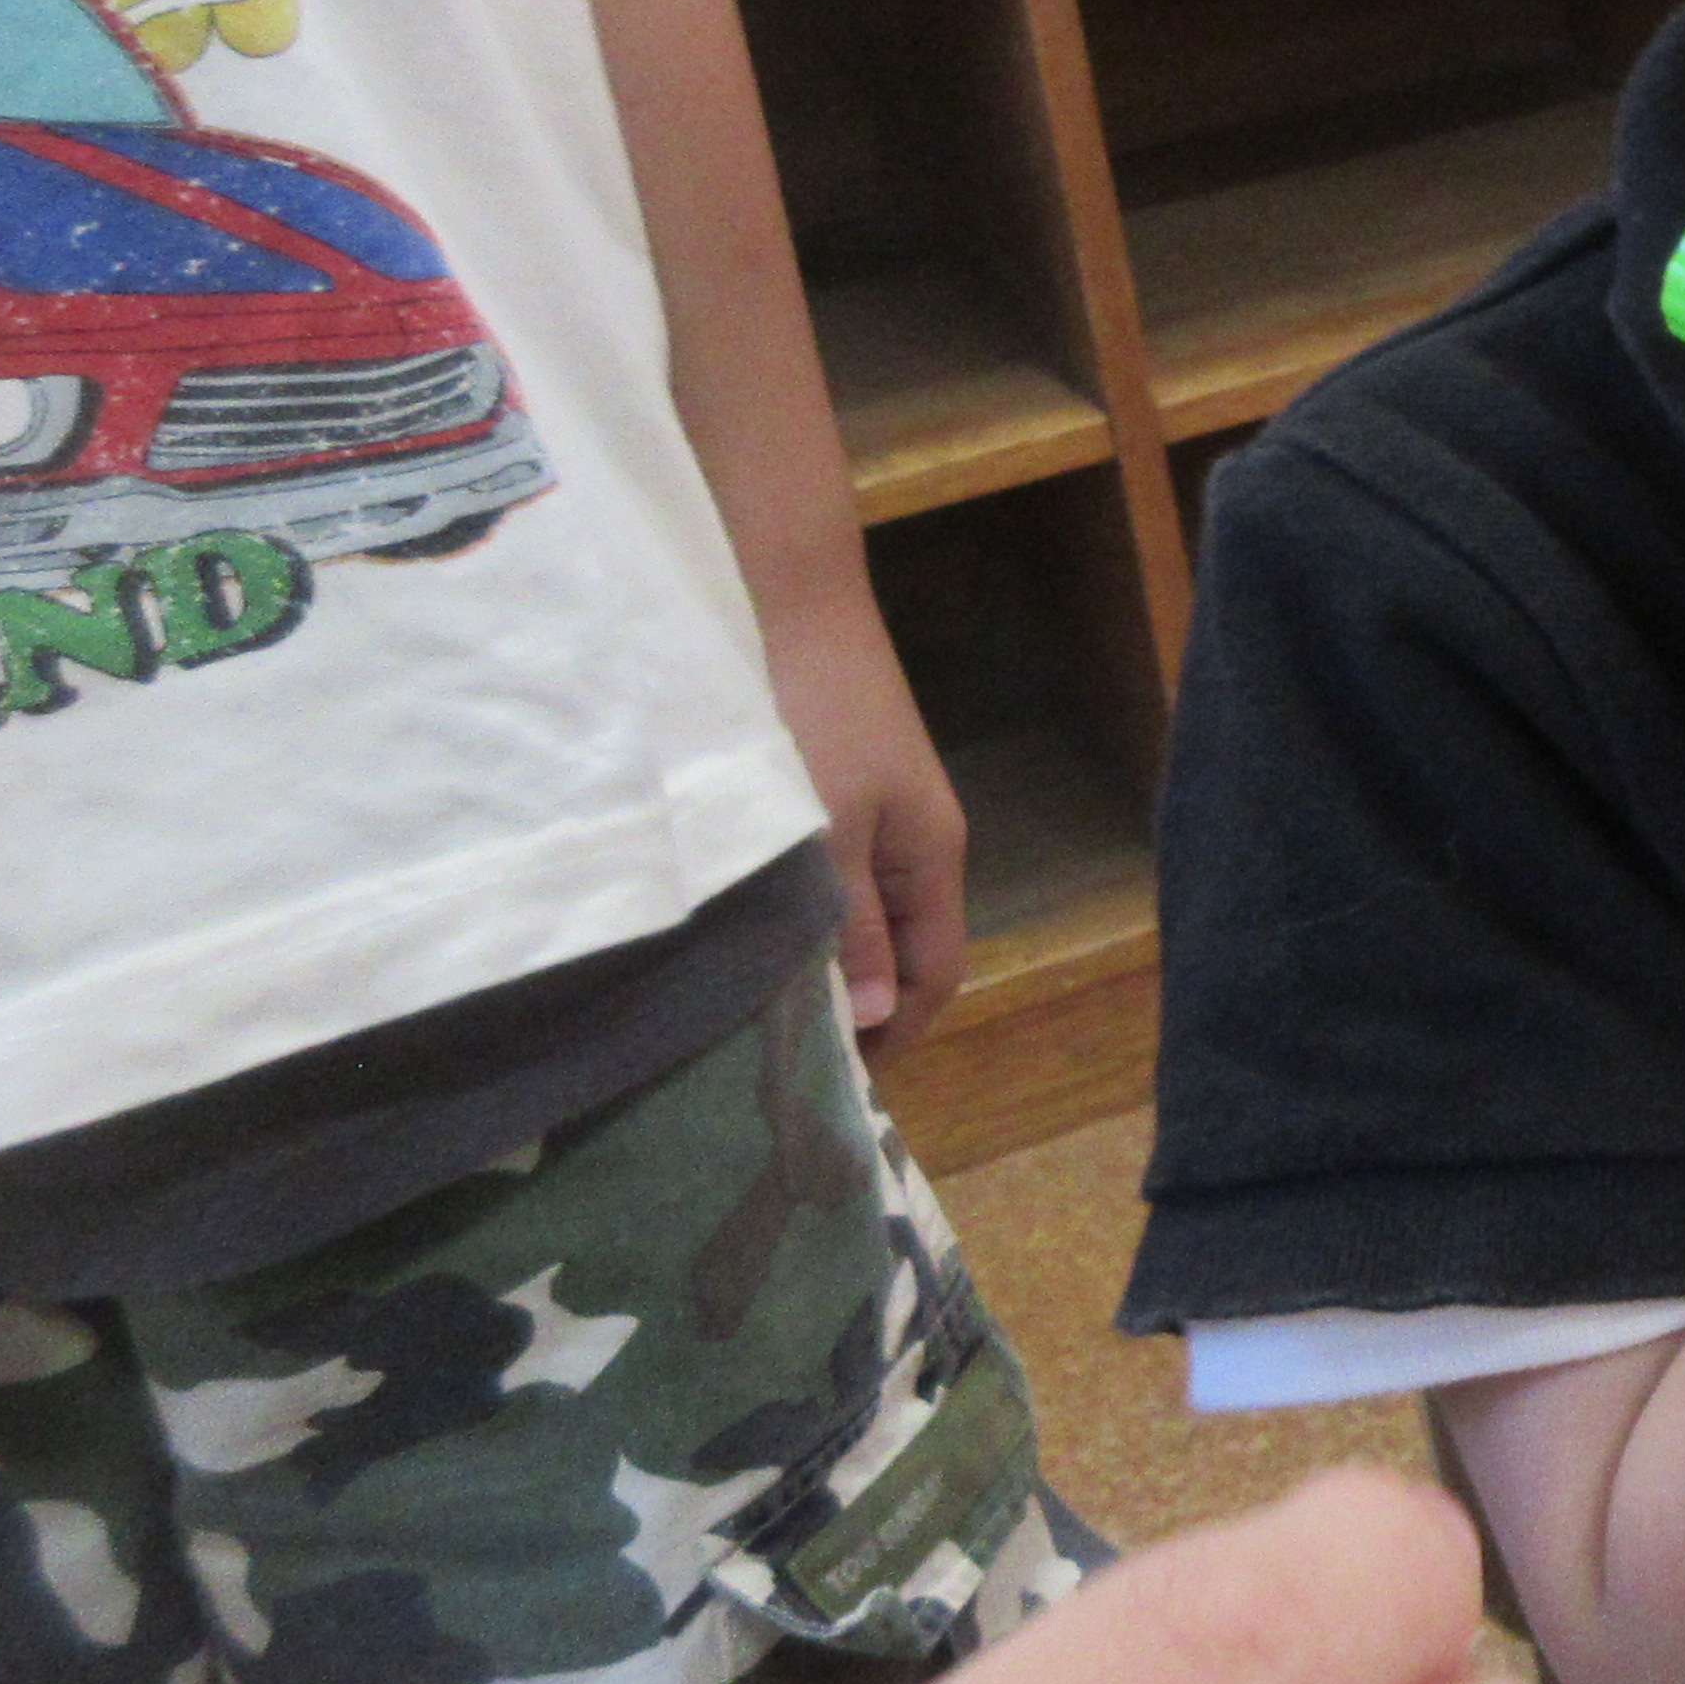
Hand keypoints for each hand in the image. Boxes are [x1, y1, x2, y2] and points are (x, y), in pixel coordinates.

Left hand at [759, 579, 967, 1048]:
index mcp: (931, 857)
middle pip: (905, 953)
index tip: (830, 1086)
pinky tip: (749, 926)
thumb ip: (853, 925)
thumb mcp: (828, 831)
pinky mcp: (838, 787)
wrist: (783, 596)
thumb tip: (876, 1019)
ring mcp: (879, 812)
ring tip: (755, 1004)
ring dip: (824, 962)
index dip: (894, 1038)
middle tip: (776, 1056)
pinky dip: (804, 916)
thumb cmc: (809, 713)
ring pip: (864, 916)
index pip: (935, 978)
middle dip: (857, 1010)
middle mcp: (917, 842)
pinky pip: (834, 877)